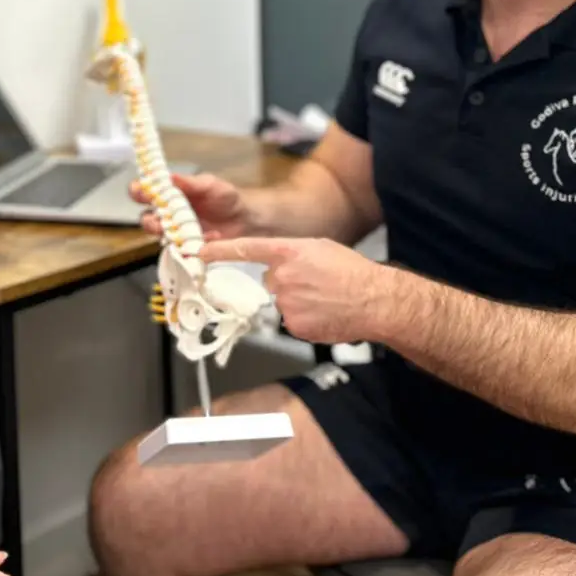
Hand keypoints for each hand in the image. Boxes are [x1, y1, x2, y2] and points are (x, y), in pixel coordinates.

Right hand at [130, 171, 251, 239]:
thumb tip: (171, 177)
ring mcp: (177, 233)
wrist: (246, 219)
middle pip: (146, 220)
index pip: (144, 193)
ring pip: (160, 238)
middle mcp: (168, 215)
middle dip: (149, 221)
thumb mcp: (209, 185)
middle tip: (159, 220)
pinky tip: (209, 236)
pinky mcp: (187, 248)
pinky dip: (192, 245)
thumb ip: (190, 182)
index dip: (138, 192)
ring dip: (168, 235)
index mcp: (169, 195)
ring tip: (180, 232)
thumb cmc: (225, 198)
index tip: (141, 192)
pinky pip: (181, 251)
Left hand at [198, 236, 401, 343]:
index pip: (247, 249)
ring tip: (326, 299)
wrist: (377, 301)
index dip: (220, 250)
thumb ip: (293, 254)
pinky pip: (292, 321)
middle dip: (288, 283)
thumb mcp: (321, 248)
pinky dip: (306, 318)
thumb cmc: (354, 272)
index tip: (198, 252)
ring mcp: (286, 303)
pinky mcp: (293, 326)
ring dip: (299, 301)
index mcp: (289, 252)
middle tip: (316, 284)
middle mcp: (282, 277)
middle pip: (271, 281)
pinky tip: (326, 313)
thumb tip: (278, 268)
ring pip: (283, 302)